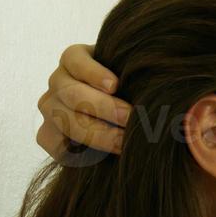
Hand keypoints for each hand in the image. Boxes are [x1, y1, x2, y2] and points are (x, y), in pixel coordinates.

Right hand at [36, 44, 131, 160]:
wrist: (117, 118)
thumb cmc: (129, 91)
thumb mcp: (131, 78)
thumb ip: (139, 78)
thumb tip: (166, 86)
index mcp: (74, 59)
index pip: (76, 60)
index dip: (93, 73)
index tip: (115, 85)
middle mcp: (58, 81)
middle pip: (71, 93)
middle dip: (103, 107)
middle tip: (129, 118)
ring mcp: (51, 107)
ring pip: (64, 119)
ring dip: (96, 133)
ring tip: (124, 142)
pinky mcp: (48, 133)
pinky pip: (52, 143)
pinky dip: (76, 151)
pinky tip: (102, 156)